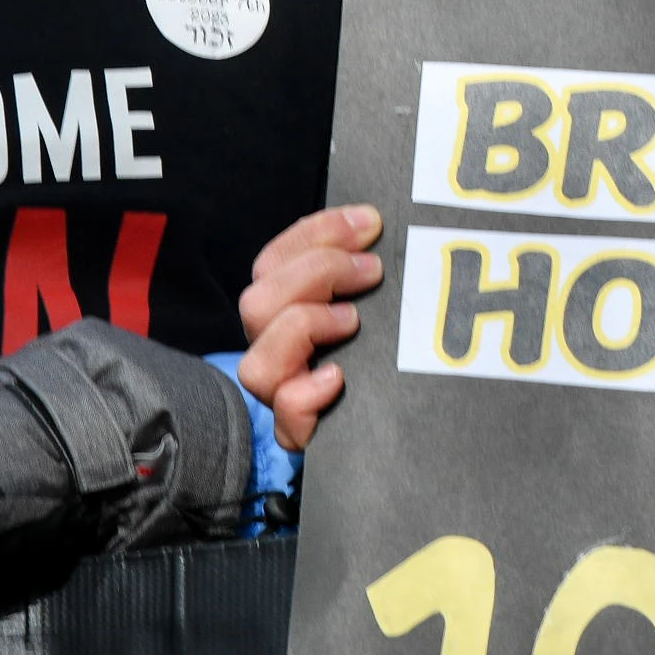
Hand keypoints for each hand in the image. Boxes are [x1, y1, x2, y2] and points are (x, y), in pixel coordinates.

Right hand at [238, 203, 381, 450]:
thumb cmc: (386, 353)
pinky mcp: (300, 432)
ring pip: (255, 363)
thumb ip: (363, 269)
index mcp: (284, 309)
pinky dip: (308, 390)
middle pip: (256, 303)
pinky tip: (339, 377)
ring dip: (304, 327)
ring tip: (353, 322)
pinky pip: (286, 410)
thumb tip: (381, 224)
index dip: (317, 233)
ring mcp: (282, 394)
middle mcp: (273, 350)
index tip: (370, 222)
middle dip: (316, 273)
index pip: (274, 261)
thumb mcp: (374, 302)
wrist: (400, 428)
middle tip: (373, 271)